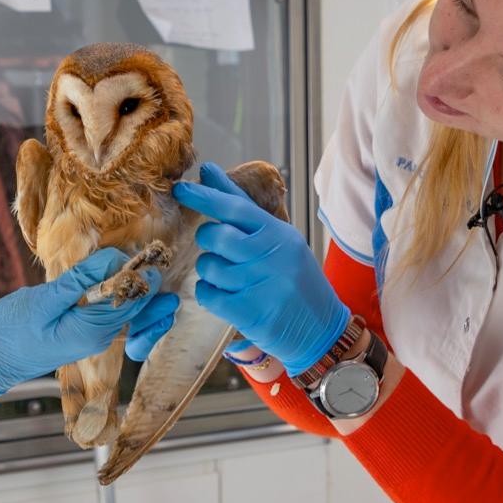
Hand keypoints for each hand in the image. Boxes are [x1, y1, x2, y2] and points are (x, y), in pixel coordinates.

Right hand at [0, 249, 178, 422]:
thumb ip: (81, 279)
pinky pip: (113, 311)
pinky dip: (121, 293)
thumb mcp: (44, 300)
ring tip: (141, 258)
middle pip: (140, 304)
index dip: (144, 269)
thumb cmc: (7, 333)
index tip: (147, 245)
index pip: (136, 296)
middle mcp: (102, 336)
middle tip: (152, 248)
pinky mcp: (84, 331)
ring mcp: (94, 336)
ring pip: (129, 308)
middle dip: (148, 278)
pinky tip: (118, 276)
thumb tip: (116, 258)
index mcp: (96, 329)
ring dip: (137, 285)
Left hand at [170, 162, 350, 375]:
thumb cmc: (296, 281)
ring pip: (208, 267)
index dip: (205, 196)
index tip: (181, 188)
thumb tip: (210, 172)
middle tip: (219, 249)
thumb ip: (244, 210)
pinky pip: (207, 294)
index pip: (235, 208)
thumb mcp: (281, 241)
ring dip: (211, 271)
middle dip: (208, 241)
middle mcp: (271, 256)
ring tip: (232, 278)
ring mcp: (260, 285)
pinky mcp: (249, 312)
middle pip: (215, 237)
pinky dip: (208, 293)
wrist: (321, 330)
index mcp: (279, 234)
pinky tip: (225, 296)